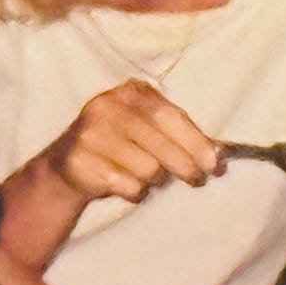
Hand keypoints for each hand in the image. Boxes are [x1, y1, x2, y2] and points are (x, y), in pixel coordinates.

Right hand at [40, 79, 221, 204]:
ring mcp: (91, 133)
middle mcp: (108, 106)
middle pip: (163, 144)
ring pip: (148, 169)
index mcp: (131, 92)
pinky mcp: (81, 162)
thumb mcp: (146, 127)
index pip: (172, 117)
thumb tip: (218, 153)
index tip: (216, 163)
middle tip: (197, 179)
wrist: (66, 165)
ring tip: (144, 175)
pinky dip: (134, 192)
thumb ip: (178, 133)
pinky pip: (128, 186)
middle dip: (186, 166)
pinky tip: (123, 184)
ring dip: (153, 180)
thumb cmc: (120, 144)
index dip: (197, 142)